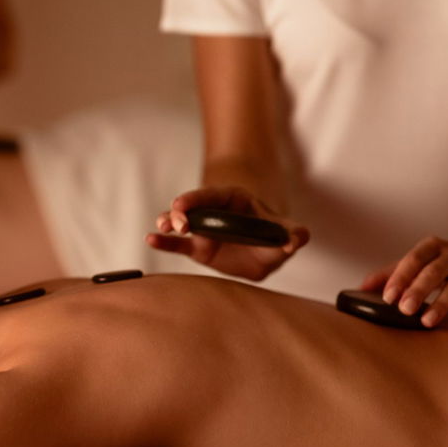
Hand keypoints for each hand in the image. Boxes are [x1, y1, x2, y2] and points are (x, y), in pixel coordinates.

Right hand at [147, 186, 309, 280]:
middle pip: (192, 208)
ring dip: (168, 223)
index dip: (196, 199)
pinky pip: (178, 245)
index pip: (213, 196)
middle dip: (180, 212)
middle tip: (176, 222)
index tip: (181, 204)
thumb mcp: (285, 231)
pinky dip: (164, 243)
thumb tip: (296, 240)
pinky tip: (151, 239)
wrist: (263, 249)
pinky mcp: (197, 247)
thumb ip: (293, 234)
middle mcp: (214, 213)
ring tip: (160, 229)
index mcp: (233, 201)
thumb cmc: (272, 235)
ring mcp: (203, 230)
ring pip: (181, 223)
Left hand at [360, 236, 447, 327]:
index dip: (400, 277)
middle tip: (404, 309)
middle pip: (434, 271)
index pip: (413, 259)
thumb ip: (390, 274)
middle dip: (419, 290)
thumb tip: (360, 289)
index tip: (387, 297)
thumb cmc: (442, 260)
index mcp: (431, 247)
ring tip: (427, 321)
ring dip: (442, 303)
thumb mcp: (418, 261)